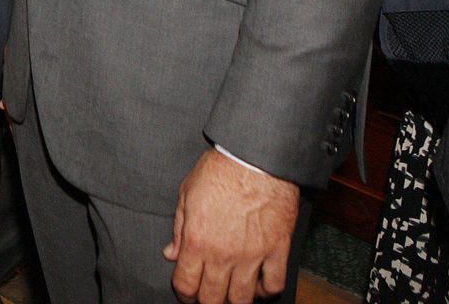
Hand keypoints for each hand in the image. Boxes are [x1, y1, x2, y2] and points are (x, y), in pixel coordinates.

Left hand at [165, 149, 299, 303]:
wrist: (255, 158)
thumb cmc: (219, 170)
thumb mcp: (186, 194)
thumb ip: (178, 228)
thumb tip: (171, 253)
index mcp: (197, 240)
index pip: (185, 284)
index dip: (183, 295)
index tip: (186, 294)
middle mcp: (223, 254)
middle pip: (213, 299)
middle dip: (206, 302)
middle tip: (207, 298)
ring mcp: (252, 255)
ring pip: (243, 299)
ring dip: (234, 301)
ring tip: (230, 295)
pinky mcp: (277, 250)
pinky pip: (273, 285)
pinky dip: (266, 292)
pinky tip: (258, 287)